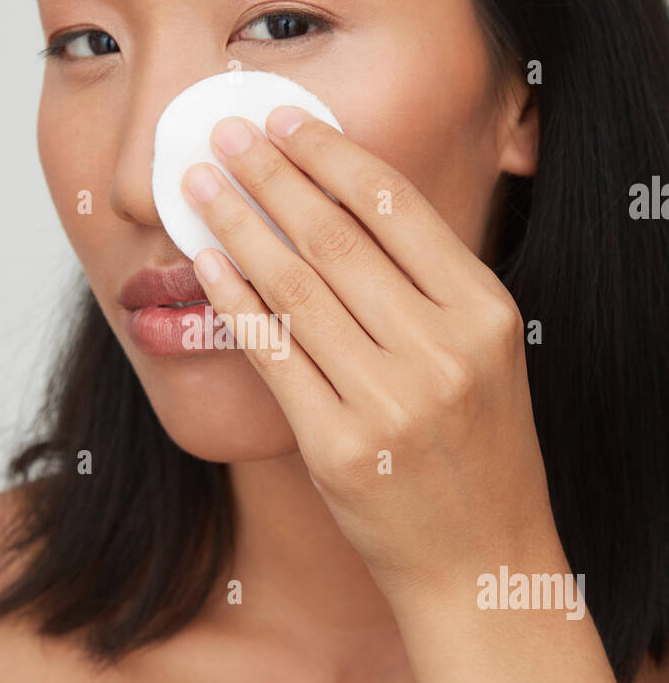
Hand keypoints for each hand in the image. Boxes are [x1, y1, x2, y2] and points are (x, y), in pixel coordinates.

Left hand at [181, 106, 557, 601]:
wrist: (480, 562)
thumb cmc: (476, 452)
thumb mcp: (480, 355)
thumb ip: (426, 285)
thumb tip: (335, 202)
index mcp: (485, 314)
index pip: (394, 207)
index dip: (329, 155)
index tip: (284, 121)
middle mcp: (441, 351)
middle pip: (335, 236)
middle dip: (269, 174)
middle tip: (224, 133)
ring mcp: (389, 402)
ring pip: (293, 286)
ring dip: (235, 224)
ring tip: (198, 185)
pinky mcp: (337, 447)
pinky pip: (273, 353)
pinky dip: (233, 299)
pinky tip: (204, 262)